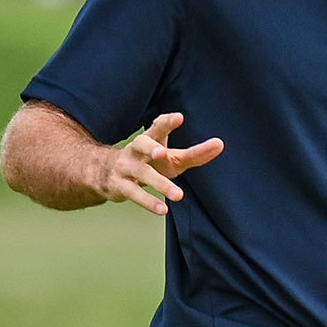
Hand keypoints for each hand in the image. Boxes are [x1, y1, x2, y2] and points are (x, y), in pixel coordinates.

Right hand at [99, 112, 222, 214]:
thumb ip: (194, 153)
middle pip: (141, 144)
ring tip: (179, 195)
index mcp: (149, 139)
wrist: (106, 174)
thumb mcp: (171, 157)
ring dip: (160, 184)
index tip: (179, 117)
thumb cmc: (148, 162)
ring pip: (142, 173)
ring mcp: (126, 168)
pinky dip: (149, 202)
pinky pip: (134, 194)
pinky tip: (163, 209)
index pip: (157, 127)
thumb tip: (220, 145)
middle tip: (162, 152)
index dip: (167, 122)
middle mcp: (135, 150)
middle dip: (150, 147)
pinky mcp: (120, 186)